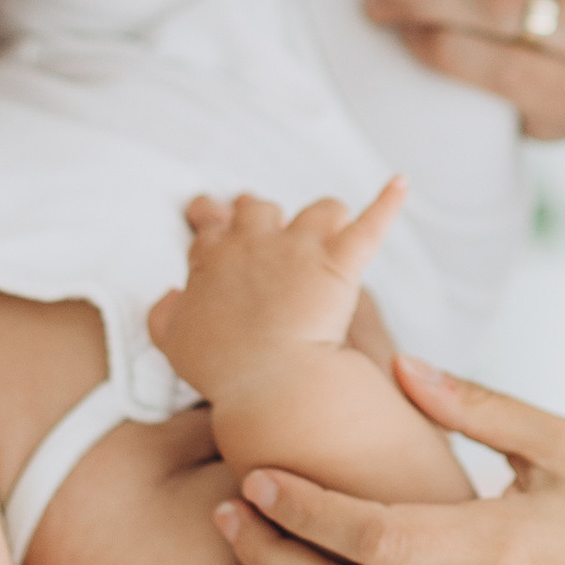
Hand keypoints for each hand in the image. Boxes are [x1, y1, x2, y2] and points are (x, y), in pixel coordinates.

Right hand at [154, 182, 405, 398]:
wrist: (269, 380)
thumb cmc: (221, 366)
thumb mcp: (172, 342)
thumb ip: (165, 313)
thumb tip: (169, 295)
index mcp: (213, 257)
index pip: (214, 225)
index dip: (217, 225)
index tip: (219, 226)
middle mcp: (255, 240)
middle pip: (261, 208)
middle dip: (264, 216)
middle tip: (269, 232)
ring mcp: (300, 246)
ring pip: (318, 210)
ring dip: (325, 221)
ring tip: (330, 235)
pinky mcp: (340, 260)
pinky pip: (371, 222)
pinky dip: (388, 203)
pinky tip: (400, 185)